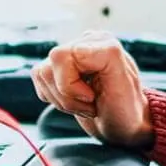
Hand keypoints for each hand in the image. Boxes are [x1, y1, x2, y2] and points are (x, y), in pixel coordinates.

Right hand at [30, 31, 153, 148]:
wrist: (123, 122)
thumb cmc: (126, 106)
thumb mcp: (123, 81)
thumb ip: (106, 57)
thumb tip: (78, 49)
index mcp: (103, 42)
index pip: (62, 56)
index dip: (70, 85)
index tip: (91, 98)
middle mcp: (86, 42)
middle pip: (49, 66)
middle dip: (66, 94)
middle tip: (89, 103)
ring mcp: (72, 54)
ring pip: (42, 73)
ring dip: (61, 98)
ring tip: (84, 103)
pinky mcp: (61, 68)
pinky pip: (40, 80)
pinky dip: (53, 97)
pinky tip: (74, 100)